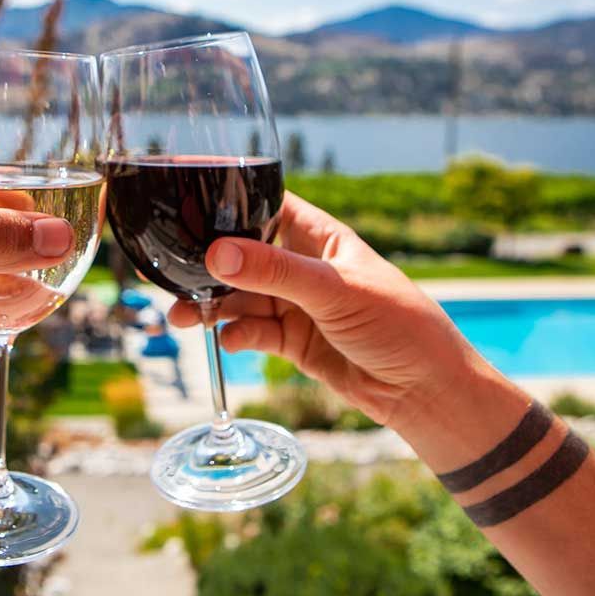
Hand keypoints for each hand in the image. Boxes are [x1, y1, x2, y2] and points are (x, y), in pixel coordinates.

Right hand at [168, 192, 477, 428]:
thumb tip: (218, 253)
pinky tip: (230, 341)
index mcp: (319, 236)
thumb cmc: (400, 325)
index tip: (188, 204)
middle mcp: (302, 266)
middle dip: (207, 266)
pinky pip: (252, 332)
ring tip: (183, 317)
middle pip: (241, 257)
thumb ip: (274, 272)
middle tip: (169, 275)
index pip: (265, 206)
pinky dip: (236, 335)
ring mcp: (296, 304)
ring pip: (240, 298)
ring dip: (211, 306)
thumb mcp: (335, 291)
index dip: (229, 203)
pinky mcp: (292, 341)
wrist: (425, 391)